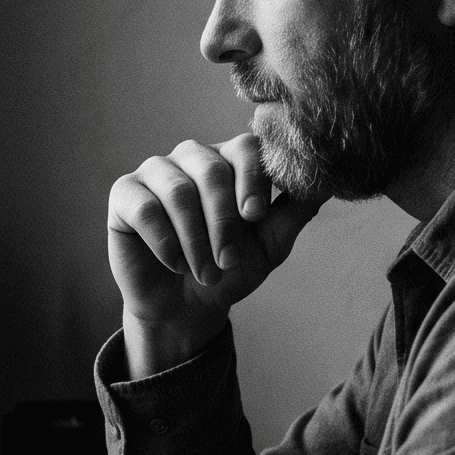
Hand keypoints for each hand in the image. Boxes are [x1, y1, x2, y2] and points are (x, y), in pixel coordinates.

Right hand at [107, 133, 322, 371]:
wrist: (187, 307)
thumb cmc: (230, 269)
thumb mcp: (271, 243)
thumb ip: (296, 209)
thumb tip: (330, 179)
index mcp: (230, 160)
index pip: (246, 147)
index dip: (252, 178)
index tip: (255, 215)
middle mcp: (193, 158)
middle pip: (211, 168)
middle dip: (223, 221)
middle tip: (228, 261)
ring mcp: (156, 172)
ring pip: (177, 190)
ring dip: (195, 239)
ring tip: (204, 272)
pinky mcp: (124, 194)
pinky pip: (144, 207)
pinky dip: (164, 241)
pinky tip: (175, 263)